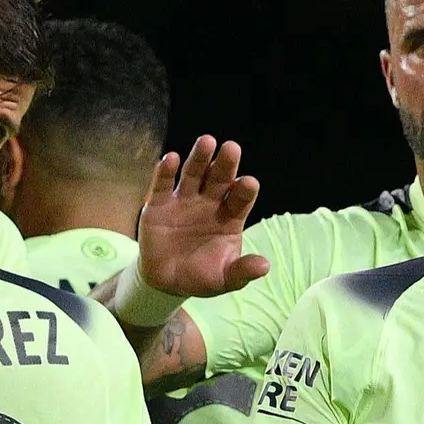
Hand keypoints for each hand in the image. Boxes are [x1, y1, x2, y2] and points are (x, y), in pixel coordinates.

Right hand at [137, 136, 266, 299]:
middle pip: (219, 179)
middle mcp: (209, 203)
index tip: (249, 183)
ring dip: (199, 158)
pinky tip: (171, 159)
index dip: (244, 190)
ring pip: (193, 174)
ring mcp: (184, 200)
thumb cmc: (202, 277)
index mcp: (229, 217)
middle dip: (225, 164)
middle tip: (231, 148)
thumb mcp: (224, 280)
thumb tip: (265, 266)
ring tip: (207, 142)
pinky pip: (162, 184)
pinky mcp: (159, 204)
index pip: (240, 199)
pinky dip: (165, 172)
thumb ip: (242, 271)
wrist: (167, 282)